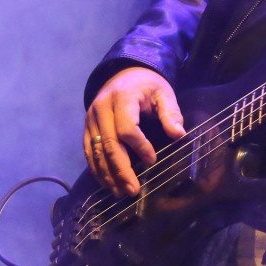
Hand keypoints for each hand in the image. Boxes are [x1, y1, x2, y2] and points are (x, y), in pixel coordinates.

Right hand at [84, 67, 185, 196]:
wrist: (124, 74)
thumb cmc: (147, 85)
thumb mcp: (164, 93)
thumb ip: (171, 113)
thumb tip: (179, 135)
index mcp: (122, 98)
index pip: (127, 128)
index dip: (139, 147)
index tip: (153, 160)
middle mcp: (101, 109)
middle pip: (108, 144)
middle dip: (121, 170)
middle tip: (133, 190)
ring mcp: (90, 119)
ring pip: (95, 152)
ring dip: (108, 175)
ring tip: (121, 192)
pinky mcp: (86, 128)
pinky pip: (89, 152)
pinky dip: (97, 169)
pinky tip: (108, 183)